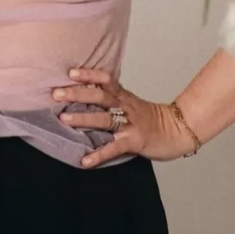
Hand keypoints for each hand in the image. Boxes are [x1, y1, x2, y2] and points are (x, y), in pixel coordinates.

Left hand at [52, 67, 193, 167]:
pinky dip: (99, 155)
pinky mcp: (134, 142)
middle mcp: (125, 107)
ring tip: (64, 119)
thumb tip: (84, 95)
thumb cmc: (150, 118)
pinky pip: (114, 148)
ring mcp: (130, 124)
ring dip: (83, 119)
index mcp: (123, 96)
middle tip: (56, 94)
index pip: (106, 80)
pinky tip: (84, 161)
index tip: (70, 73)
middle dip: (77, 94)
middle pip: (99, 96)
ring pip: (104, 119)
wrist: (178, 130)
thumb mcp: (130, 102)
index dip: (89, 75)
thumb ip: (111, 99)